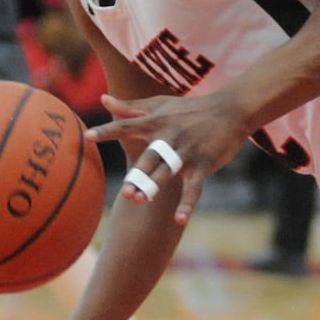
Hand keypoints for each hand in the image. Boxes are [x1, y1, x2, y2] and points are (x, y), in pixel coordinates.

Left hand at [87, 91, 248, 224]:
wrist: (231, 110)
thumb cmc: (191, 108)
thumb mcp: (161, 104)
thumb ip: (130, 106)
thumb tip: (102, 100)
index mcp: (157, 122)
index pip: (128, 126)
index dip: (108, 131)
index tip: (88, 137)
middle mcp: (170, 137)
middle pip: (149, 158)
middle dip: (137, 175)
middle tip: (124, 192)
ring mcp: (187, 153)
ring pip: (168, 173)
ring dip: (155, 187)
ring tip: (140, 201)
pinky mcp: (203, 165)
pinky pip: (193, 187)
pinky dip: (187, 204)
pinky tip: (179, 219)